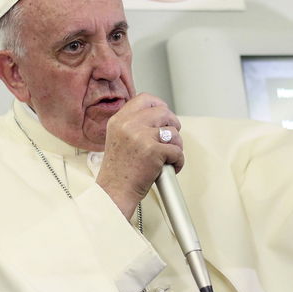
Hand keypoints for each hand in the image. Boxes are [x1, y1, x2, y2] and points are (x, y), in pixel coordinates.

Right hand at [96, 93, 183, 218]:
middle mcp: (129, 125)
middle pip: (164, 112)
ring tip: (169, 157)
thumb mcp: (118, 139)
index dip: (159, 105)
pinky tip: (170, 168)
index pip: (145, 99)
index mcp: (119, 120)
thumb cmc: (118, 172)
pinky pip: (177, 151)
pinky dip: (178, 162)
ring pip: (174, 132)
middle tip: (171, 139)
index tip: (164, 117)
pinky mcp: (154, 151)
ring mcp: (141, 136)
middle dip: (173, 125)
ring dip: (177, 146)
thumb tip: (159, 117)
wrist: (114, 193)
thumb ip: (133, 126)